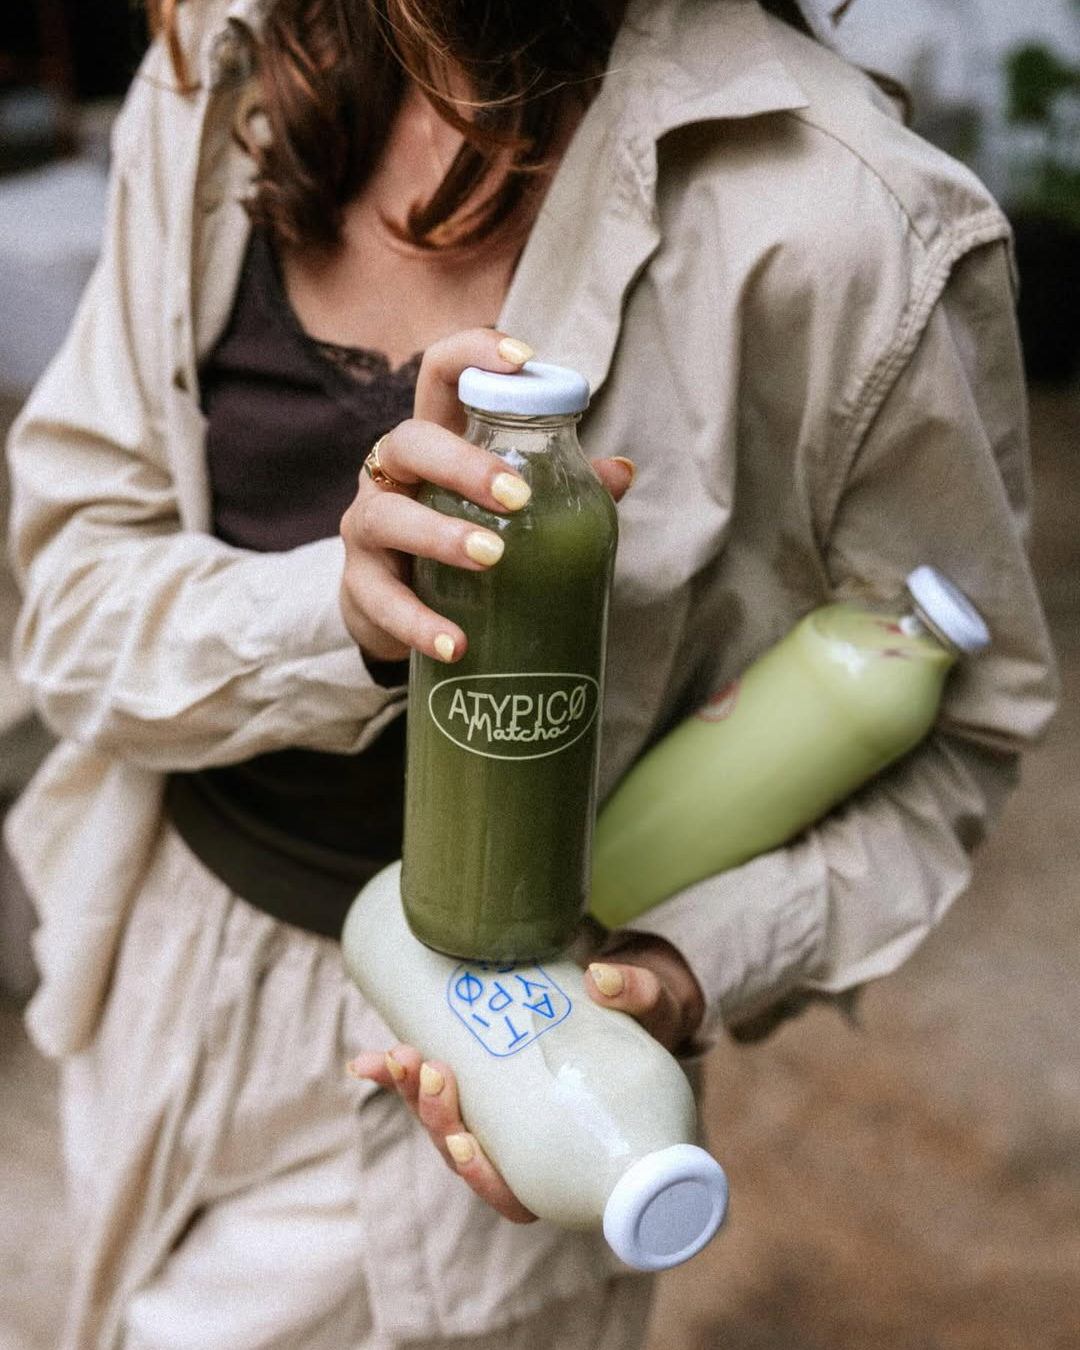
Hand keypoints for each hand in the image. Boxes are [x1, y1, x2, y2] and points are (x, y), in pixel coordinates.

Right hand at [338, 327, 634, 664]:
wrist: (397, 617)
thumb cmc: (458, 543)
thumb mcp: (509, 511)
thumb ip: (564, 487)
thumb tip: (621, 471)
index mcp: (435, 443)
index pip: (441, 375)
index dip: (474, 354)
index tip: (522, 359)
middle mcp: (392, 475)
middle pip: (410, 441)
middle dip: (462, 463)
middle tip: (517, 496)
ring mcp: (368, 528)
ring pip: (388, 517)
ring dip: (440, 535)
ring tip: (492, 559)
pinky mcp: (360, 586)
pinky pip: (383, 601)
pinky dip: (418, 622)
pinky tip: (456, 642)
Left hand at [347, 936, 702, 1221]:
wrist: (628, 1006)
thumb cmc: (646, 1026)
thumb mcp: (654, 1014)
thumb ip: (637, 996)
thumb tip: (601, 980)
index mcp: (574, 1157)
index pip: (523, 1199)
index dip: (488, 1182)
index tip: (467, 1145)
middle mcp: (529, 1146)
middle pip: (472, 1160)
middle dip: (438, 1121)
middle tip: (432, 1071)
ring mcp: (499, 1117)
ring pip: (446, 1128)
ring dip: (412, 1098)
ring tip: (397, 1058)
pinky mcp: (478, 1084)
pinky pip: (430, 1091)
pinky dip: (394, 1078)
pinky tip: (364, 1063)